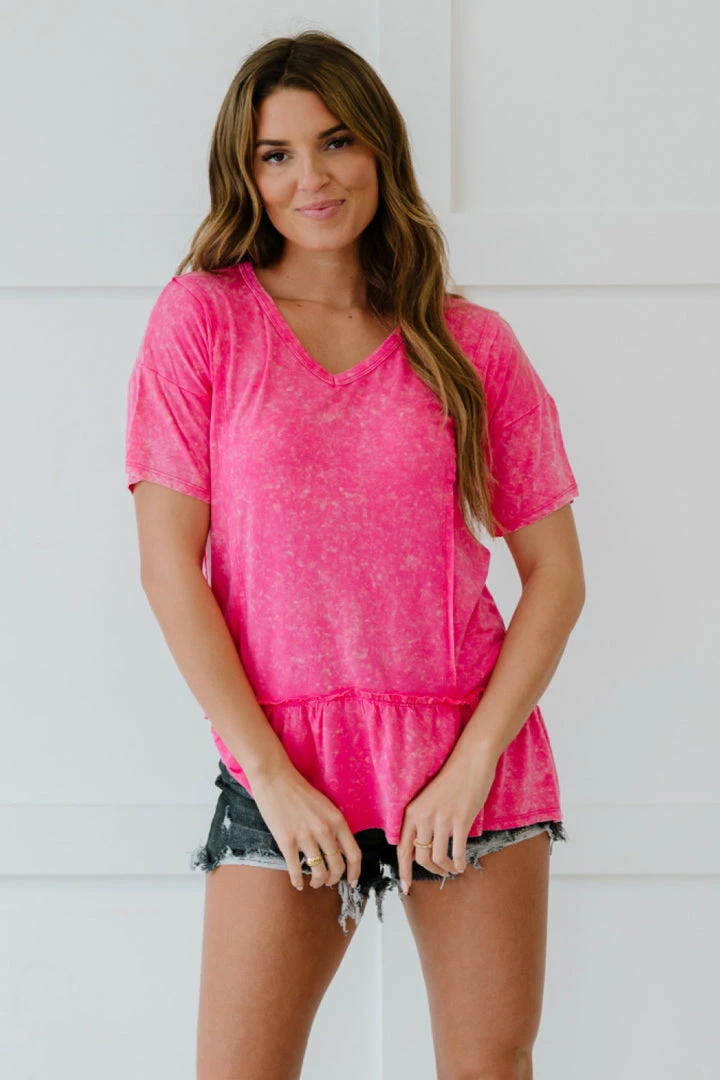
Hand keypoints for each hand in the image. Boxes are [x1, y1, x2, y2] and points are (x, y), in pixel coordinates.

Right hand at [249, 765, 362, 892]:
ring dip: (317, 883)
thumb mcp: (326, 807)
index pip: (354, 854)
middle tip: (328, 882)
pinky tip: (298, 883)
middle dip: (333, 880)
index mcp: (337, 820)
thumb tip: (338, 852)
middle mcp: (324, 830)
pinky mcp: (286, 841)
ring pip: (319, 873)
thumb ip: (334, 827)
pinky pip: (296, 870)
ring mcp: (305, 836)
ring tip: (314, 883)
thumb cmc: (300, 791)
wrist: (275, 779)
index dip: (355, 872)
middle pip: (337, 868)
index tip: (352, 882)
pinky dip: (298, 881)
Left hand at [396, 750, 498, 892]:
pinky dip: (458, 864)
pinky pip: (456, 852)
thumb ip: (422, 820)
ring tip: (452, 870)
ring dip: (445, 869)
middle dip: (431, 871)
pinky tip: (462, 865)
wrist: (470, 761)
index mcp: (412, 812)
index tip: (406, 888)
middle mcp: (423, 817)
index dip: (403, 871)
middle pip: (420, 858)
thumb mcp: (428, 799)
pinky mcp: (460, 821)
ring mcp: (441, 819)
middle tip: (440, 873)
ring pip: (437, 858)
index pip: (402, 849)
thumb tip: (421, 848)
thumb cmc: (451, 779)